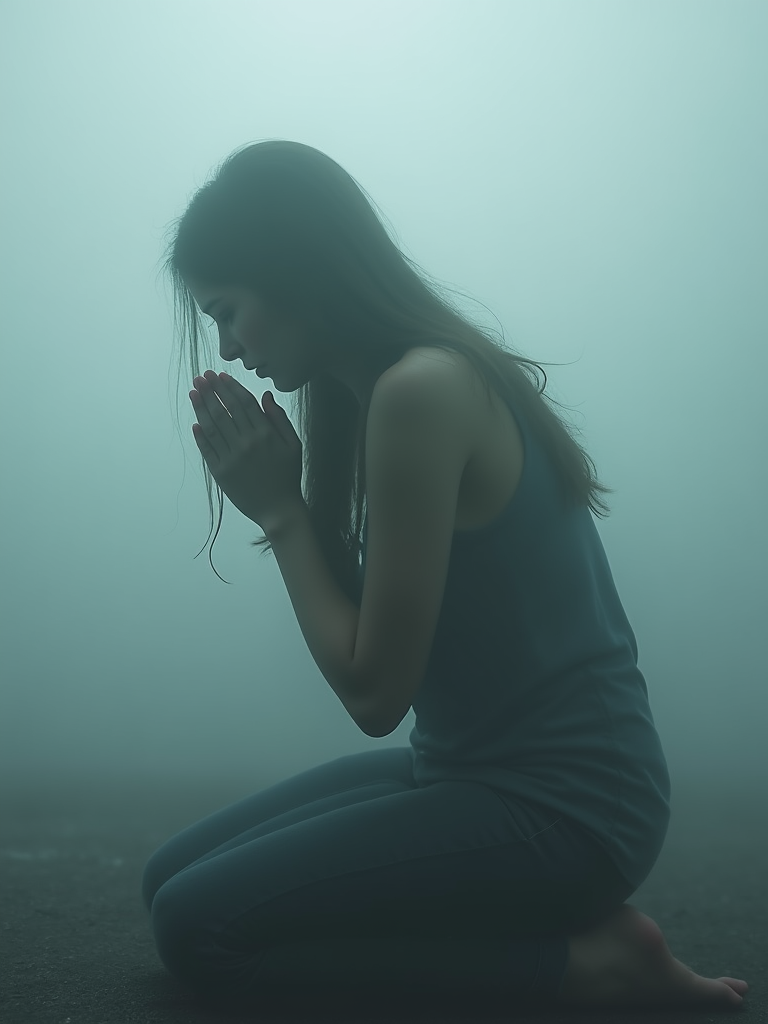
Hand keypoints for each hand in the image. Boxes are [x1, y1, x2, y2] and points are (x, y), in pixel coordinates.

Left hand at [189, 371, 303, 530]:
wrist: (278, 510)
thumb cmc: (288, 476)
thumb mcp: (293, 445)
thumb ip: (279, 419)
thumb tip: (266, 396)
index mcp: (265, 434)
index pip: (244, 403)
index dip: (230, 388)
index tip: (220, 376)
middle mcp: (247, 443)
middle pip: (225, 410)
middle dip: (213, 391)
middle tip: (202, 376)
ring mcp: (232, 458)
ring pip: (213, 427)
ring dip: (202, 407)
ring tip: (194, 391)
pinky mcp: (221, 473)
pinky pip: (208, 450)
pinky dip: (200, 435)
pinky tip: (195, 421)